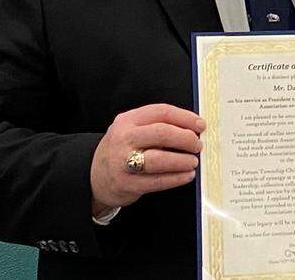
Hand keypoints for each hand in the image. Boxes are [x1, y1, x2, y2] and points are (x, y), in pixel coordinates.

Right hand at [89, 103, 204, 214]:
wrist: (94, 176)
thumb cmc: (121, 150)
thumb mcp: (132, 129)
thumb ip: (157, 125)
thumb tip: (193, 128)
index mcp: (128, 120)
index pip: (162, 112)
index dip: (186, 118)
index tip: (200, 125)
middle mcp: (124, 138)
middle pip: (162, 133)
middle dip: (186, 139)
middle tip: (197, 145)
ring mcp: (123, 162)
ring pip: (159, 159)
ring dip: (182, 160)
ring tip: (192, 162)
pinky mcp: (127, 184)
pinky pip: (157, 181)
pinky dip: (176, 178)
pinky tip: (186, 175)